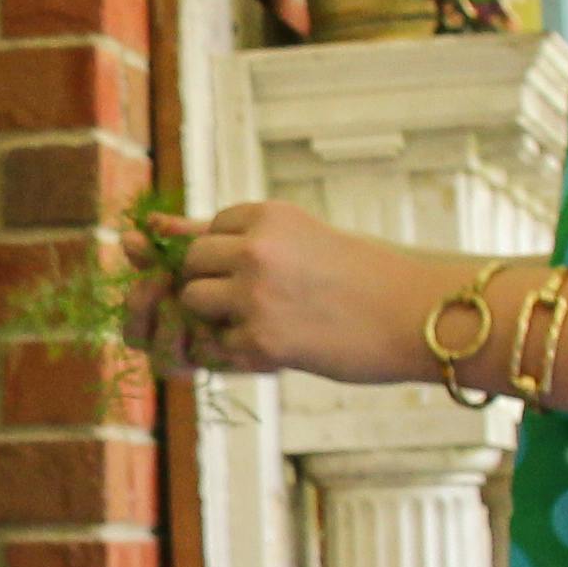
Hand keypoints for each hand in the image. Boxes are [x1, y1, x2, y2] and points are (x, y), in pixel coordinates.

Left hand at [171, 201, 453, 389]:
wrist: (419, 315)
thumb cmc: (364, 276)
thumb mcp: (300, 239)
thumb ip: (229, 237)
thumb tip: (148, 229)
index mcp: (267, 215)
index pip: (209, 229)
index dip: (231, 256)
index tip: (270, 269)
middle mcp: (254, 248)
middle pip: (190, 264)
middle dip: (214, 284)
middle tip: (263, 299)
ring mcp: (254, 295)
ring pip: (193, 303)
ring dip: (219, 316)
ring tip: (273, 318)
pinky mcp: (260, 341)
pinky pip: (216, 347)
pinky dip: (241, 351)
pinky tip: (286, 343)